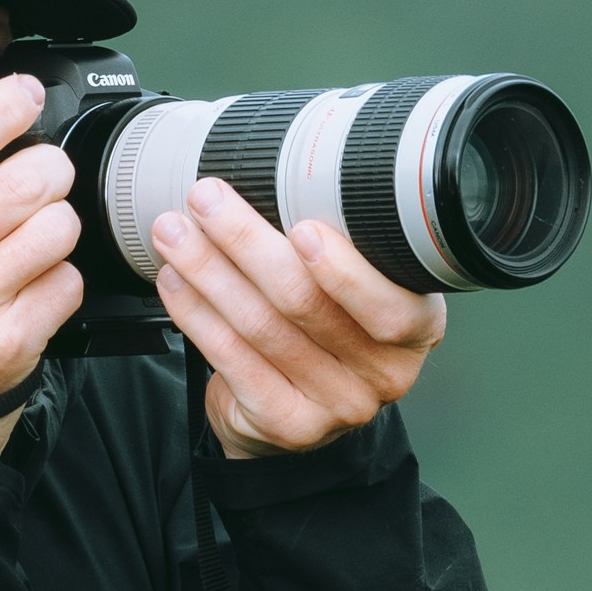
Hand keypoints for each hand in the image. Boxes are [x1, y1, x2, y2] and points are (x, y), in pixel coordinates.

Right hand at [0, 75, 83, 456]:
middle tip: (41, 174)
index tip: (22, 93)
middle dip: (46, 167)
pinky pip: (67, 281)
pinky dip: (60, 280)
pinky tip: (31, 291)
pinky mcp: (9, 348)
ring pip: (54, 226)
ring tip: (33, 238)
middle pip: (20, 181)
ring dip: (56, 223)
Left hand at [150, 180, 443, 458]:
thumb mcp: (351, 286)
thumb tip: (274, 167)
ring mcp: (338, 405)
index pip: (387, 304)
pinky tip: (174, 281)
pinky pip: (234, 362)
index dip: (343, 268)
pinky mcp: (289, 424)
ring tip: (174, 231)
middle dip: (247, 242)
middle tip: (206, 198)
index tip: (300, 224)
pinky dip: (197, 315)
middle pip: (307, 303)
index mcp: (417, 325)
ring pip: (262, 328)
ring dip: (209, 271)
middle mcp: (386, 371)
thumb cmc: (327, 326)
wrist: (297, 407)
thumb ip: (334, 243)